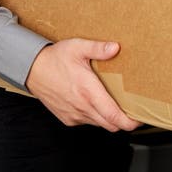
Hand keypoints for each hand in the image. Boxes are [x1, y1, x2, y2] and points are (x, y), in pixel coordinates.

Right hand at [25, 38, 140, 132]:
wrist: (32, 70)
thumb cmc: (55, 58)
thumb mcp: (77, 47)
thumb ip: (98, 48)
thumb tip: (116, 47)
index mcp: (88, 92)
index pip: (115, 117)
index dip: (131, 122)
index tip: (140, 117)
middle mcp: (82, 107)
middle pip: (111, 125)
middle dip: (124, 120)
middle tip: (132, 109)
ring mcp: (74, 115)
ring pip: (100, 124)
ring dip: (109, 118)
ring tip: (113, 103)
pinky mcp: (68, 118)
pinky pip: (87, 122)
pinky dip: (95, 116)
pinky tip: (94, 102)